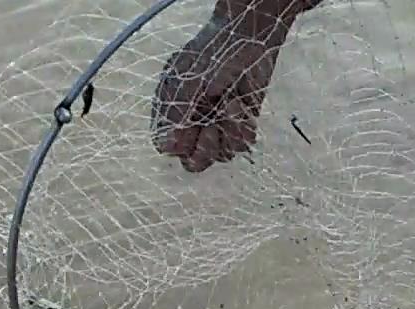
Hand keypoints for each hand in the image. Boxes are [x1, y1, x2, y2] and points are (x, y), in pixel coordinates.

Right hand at [152, 14, 288, 172]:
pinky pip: (242, 145)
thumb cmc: (210, 55)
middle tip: (212, 128)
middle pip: (195, 161)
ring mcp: (218, 126)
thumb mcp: (187, 82)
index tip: (190, 130)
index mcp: (172, 111)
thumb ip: (177, 114)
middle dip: (206, 149)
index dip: (179, 146)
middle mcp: (193, 122)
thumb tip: (168, 147)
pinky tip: (240, 104)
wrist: (247, 41)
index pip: (167, 147)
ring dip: (229, 133)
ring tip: (230, 104)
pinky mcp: (241, 125)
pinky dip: (243, 128)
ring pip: (221, 155)